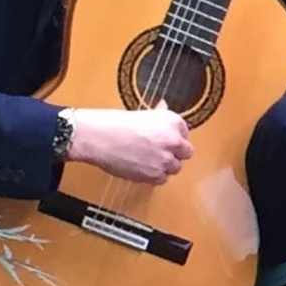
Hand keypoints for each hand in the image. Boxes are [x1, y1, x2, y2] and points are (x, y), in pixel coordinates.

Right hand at [69, 108, 192, 182]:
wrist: (99, 138)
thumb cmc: (115, 124)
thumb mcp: (143, 114)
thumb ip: (159, 116)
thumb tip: (164, 107)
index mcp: (172, 121)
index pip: (185, 133)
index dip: (174, 138)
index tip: (165, 139)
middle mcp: (173, 140)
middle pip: (186, 152)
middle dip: (175, 153)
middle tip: (159, 152)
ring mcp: (165, 159)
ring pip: (175, 167)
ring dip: (165, 165)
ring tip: (148, 159)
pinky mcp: (155, 175)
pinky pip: (162, 179)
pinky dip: (154, 176)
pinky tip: (142, 167)